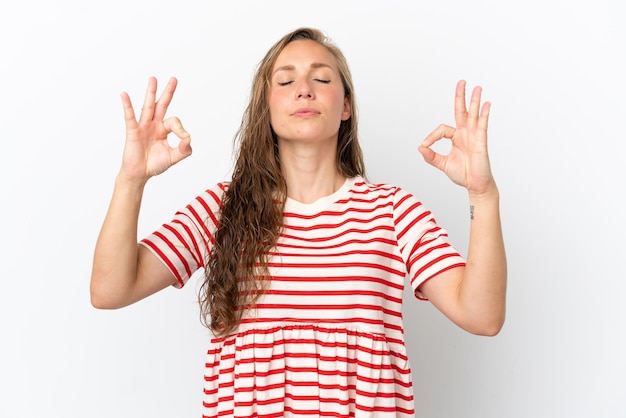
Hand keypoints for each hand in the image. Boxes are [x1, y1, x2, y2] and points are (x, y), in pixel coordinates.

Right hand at [119, 77, 191, 182]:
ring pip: (147, 107)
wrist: (140, 174)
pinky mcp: (133, 131)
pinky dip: (127, 106)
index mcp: (164, 129)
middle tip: (173, 79)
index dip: (181, 129)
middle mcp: (154, 125)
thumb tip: (189, 138)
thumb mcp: (173, 158)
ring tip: (153, 79)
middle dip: (167, 93)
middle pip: (161, 105)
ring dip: (150, 93)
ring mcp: (143, 127)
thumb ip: (184, 149)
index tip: (184, 138)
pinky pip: (130, 117)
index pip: (175, 122)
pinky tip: (124, 95)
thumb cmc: (155, 164)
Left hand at [418, 80, 495, 195]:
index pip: (442, 129)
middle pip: (462, 111)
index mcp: (456, 138)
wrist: (475, 185)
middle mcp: (465, 134)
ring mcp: (474, 136)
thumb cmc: (462, 174)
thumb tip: (420, 147)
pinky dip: (484, 114)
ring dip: (474, 101)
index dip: (432, 136)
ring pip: (473, 115)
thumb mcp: (442, 164)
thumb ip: (431, 156)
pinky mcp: (481, 141)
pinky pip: (482, 125)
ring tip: (476, 87)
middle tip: (461, 82)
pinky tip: (486, 104)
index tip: (425, 145)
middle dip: (460, 97)